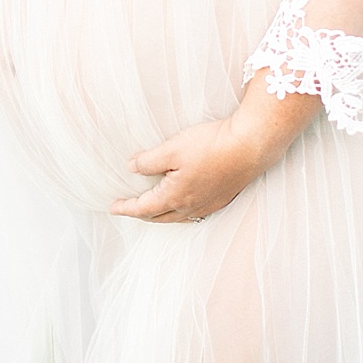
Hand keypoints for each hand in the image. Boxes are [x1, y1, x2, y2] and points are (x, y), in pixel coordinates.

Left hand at [110, 119, 267, 222]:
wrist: (250, 146)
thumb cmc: (210, 145)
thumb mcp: (172, 149)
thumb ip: (148, 161)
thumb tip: (132, 168)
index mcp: (175, 197)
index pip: (143, 208)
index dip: (126, 208)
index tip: (113, 208)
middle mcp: (191, 206)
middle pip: (159, 217)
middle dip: (142, 214)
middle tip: (129, 209)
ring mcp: (209, 204)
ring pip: (178, 217)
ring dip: (161, 214)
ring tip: (152, 208)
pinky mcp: (222, 198)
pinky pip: (195, 212)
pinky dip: (180, 211)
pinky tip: (182, 203)